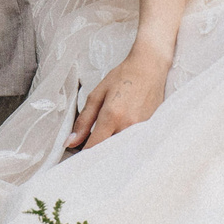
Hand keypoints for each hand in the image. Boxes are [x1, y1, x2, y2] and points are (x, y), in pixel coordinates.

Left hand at [65, 39, 172, 153]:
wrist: (149, 68)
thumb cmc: (122, 77)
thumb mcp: (97, 95)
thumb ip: (83, 121)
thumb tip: (71, 142)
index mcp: (112, 115)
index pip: (94, 146)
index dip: (85, 154)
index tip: (79, 155)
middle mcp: (129, 125)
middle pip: (109, 153)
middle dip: (99, 154)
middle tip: (93, 149)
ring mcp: (142, 128)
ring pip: (123, 151)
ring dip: (113, 151)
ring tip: (108, 142)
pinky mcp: (151, 129)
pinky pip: (135, 144)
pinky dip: (126, 146)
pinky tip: (122, 137)